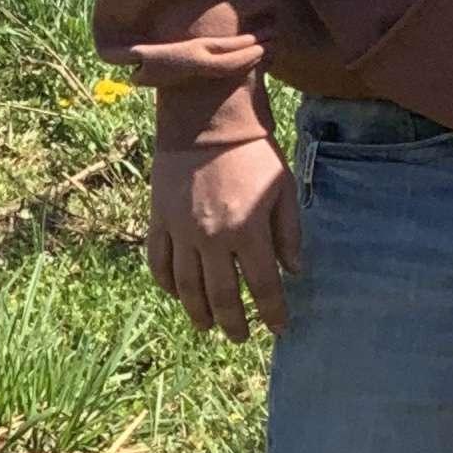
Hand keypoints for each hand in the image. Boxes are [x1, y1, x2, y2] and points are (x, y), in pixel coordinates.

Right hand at [147, 131, 298, 340]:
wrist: (207, 115)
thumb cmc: (253, 149)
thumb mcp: (283, 186)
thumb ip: (289, 231)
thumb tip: (293, 271)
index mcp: (248, 229)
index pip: (262, 286)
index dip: (272, 312)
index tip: (278, 327)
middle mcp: (212, 238)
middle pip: (221, 297)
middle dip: (234, 323)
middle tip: (240, 336)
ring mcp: (182, 231)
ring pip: (187, 289)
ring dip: (199, 313)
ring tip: (209, 326)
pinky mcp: (160, 220)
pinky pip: (159, 264)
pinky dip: (167, 285)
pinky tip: (178, 295)